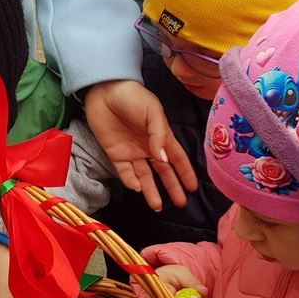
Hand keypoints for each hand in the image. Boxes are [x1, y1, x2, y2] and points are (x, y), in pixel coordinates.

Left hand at [84, 80, 197, 209]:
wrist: (104, 90)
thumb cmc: (133, 97)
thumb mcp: (152, 112)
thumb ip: (158, 136)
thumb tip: (163, 160)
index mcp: (161, 137)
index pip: (177, 159)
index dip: (185, 173)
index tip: (193, 188)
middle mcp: (148, 148)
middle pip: (163, 172)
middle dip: (172, 187)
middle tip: (180, 204)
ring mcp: (132, 153)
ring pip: (145, 177)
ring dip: (151, 191)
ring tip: (158, 207)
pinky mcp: (115, 154)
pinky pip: (125, 173)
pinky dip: (131, 182)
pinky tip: (137, 188)